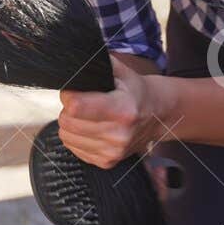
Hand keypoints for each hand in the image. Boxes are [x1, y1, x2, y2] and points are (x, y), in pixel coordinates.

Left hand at [57, 54, 172, 168]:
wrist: (156, 116)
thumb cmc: (135, 92)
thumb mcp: (121, 72)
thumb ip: (97, 64)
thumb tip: (73, 62)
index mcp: (122, 110)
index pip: (76, 107)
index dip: (69, 96)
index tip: (73, 91)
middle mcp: (118, 135)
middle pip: (68, 122)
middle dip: (69, 109)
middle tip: (84, 102)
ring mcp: (113, 152)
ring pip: (66, 135)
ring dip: (72, 123)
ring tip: (89, 116)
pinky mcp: (106, 162)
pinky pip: (73, 147)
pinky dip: (77, 137)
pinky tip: (92, 129)